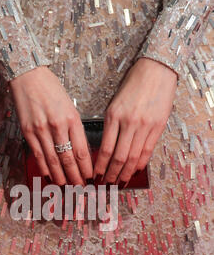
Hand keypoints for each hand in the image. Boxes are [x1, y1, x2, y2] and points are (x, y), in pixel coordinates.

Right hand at [9, 65, 92, 185]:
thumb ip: (75, 128)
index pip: (82, 150)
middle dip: (75, 177)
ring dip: (60, 176)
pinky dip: (44, 168)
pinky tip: (49, 176)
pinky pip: (38, 155)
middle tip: (79, 188)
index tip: (89, 177)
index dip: (86, 168)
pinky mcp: (28, 131)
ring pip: (53, 160)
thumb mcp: (70, 106)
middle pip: (68, 159)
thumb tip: (79, 152)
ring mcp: (41, 130)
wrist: (28, 75)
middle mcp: (57, 125)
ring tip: (66, 186)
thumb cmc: (51, 89)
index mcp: (72, 118)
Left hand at [93, 57, 177, 185]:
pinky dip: (141, 163)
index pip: (105, 149)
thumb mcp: (114, 103)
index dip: (100, 166)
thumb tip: (106, 150)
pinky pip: (148, 150)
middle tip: (106, 184)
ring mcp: (144, 125)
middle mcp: (128, 123)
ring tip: (120, 182)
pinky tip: (136, 170)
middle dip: (111, 174)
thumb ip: (111, 125)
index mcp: (113, 116)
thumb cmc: (132, 85)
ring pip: (133, 157)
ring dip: (126, 172)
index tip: (95, 176)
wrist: (156, 70)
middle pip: (119, 157)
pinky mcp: (158, 126)